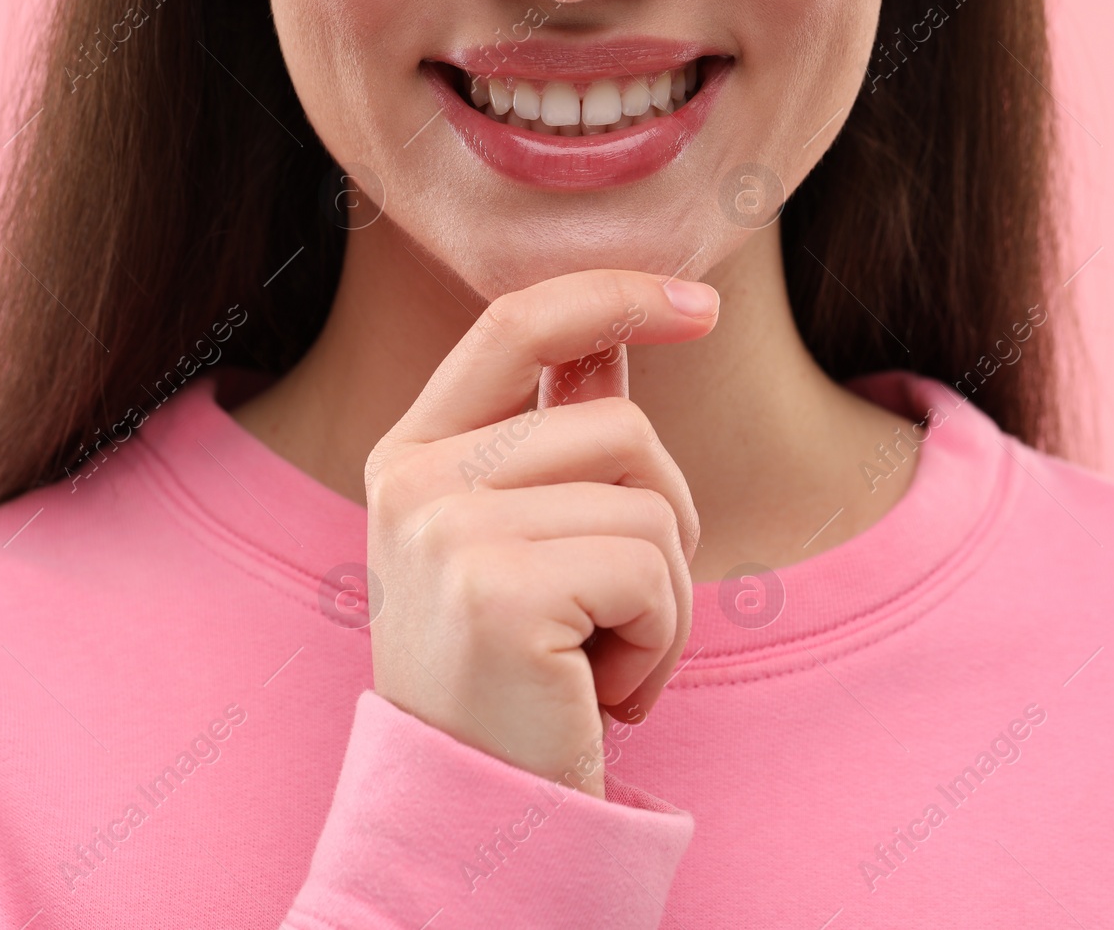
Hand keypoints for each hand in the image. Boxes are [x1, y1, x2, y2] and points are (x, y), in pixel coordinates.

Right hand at [365, 269, 718, 797]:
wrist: (475, 815)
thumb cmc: (513, 681)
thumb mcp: (524, 546)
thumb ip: (560, 439)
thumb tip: (615, 339)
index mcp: (411, 454)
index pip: (515, 325)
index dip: (613, 297)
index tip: (703, 307)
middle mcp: (412, 479)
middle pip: (623, 429)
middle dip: (666, 526)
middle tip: (616, 616)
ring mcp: (445, 529)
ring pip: (650, 505)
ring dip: (665, 598)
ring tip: (602, 660)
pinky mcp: (496, 588)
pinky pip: (651, 570)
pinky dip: (660, 642)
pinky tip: (602, 692)